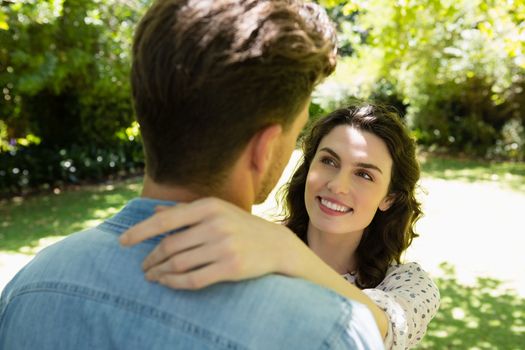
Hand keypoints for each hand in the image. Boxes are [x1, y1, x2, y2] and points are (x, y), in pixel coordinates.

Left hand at [119, 197, 296, 288]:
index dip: (140, 231)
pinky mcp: (231, 268)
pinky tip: (168, 283)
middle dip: (151, 258)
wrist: (276, 244)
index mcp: (209, 206)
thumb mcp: (216, 211)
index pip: (165, 220)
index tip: (122, 242)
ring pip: (178, 264)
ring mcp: (224, 247)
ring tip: (152, 276)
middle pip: (170, 246)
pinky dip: (175, 283)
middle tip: (142, 267)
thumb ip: (185, 211)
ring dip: (160, 273)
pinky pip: (193, 279)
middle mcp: (216, 224)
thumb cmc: (240, 225)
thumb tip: (154, 210)